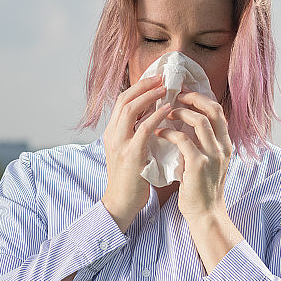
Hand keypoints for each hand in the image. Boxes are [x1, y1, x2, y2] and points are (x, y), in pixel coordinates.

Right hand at [102, 74, 171, 231]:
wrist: (121, 202)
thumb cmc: (130, 179)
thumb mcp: (130, 150)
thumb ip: (137, 134)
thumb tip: (153, 116)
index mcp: (112, 132)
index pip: (123, 101)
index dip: (139, 87)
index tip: (156, 78)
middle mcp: (113, 134)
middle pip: (125, 99)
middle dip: (144, 85)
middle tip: (162, 77)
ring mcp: (120, 144)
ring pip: (131, 109)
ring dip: (150, 95)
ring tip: (166, 87)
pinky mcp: (131, 154)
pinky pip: (144, 128)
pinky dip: (156, 116)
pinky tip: (168, 109)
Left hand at [154, 90, 232, 223]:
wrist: (206, 214)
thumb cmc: (201, 188)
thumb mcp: (209, 162)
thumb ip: (203, 143)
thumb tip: (187, 122)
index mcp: (225, 144)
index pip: (218, 111)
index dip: (201, 98)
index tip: (184, 94)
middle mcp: (223, 147)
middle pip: (213, 110)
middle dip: (193, 98)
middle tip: (174, 95)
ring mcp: (212, 155)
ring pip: (200, 121)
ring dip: (180, 113)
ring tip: (165, 113)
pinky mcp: (198, 165)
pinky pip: (183, 140)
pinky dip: (169, 132)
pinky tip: (159, 133)